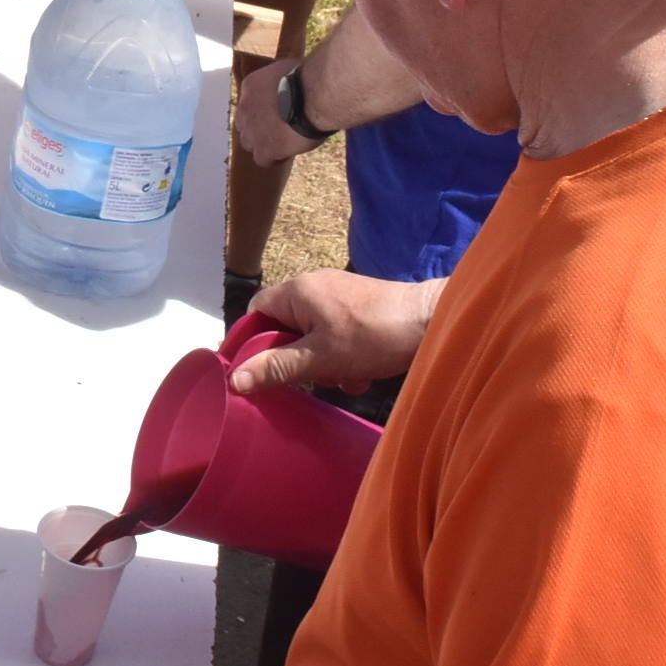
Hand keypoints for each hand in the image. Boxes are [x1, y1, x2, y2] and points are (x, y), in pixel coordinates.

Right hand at [230, 268, 440, 395]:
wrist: (431, 323)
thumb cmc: (372, 336)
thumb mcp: (320, 359)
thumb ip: (276, 368)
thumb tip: (234, 379)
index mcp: (297, 291)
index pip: (255, 313)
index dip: (253, 343)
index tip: (261, 371)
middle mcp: (314, 286)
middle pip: (285, 328)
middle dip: (298, 360)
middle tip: (315, 377)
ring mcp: (339, 294)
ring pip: (313, 336)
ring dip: (324, 363)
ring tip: (345, 377)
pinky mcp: (359, 306)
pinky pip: (335, 334)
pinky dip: (343, 356)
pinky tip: (361, 372)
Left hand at [236, 55, 323, 164]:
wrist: (312, 96)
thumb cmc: (308, 78)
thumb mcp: (289, 68)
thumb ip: (282, 77)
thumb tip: (290, 81)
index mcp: (250, 86)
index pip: (250, 103)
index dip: (264, 110)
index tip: (279, 112)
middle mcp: (245, 108)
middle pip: (245, 124)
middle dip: (259, 127)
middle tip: (279, 128)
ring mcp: (252, 130)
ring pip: (249, 144)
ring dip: (264, 144)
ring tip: (284, 142)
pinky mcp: (264, 148)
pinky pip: (263, 160)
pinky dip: (274, 158)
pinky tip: (288, 151)